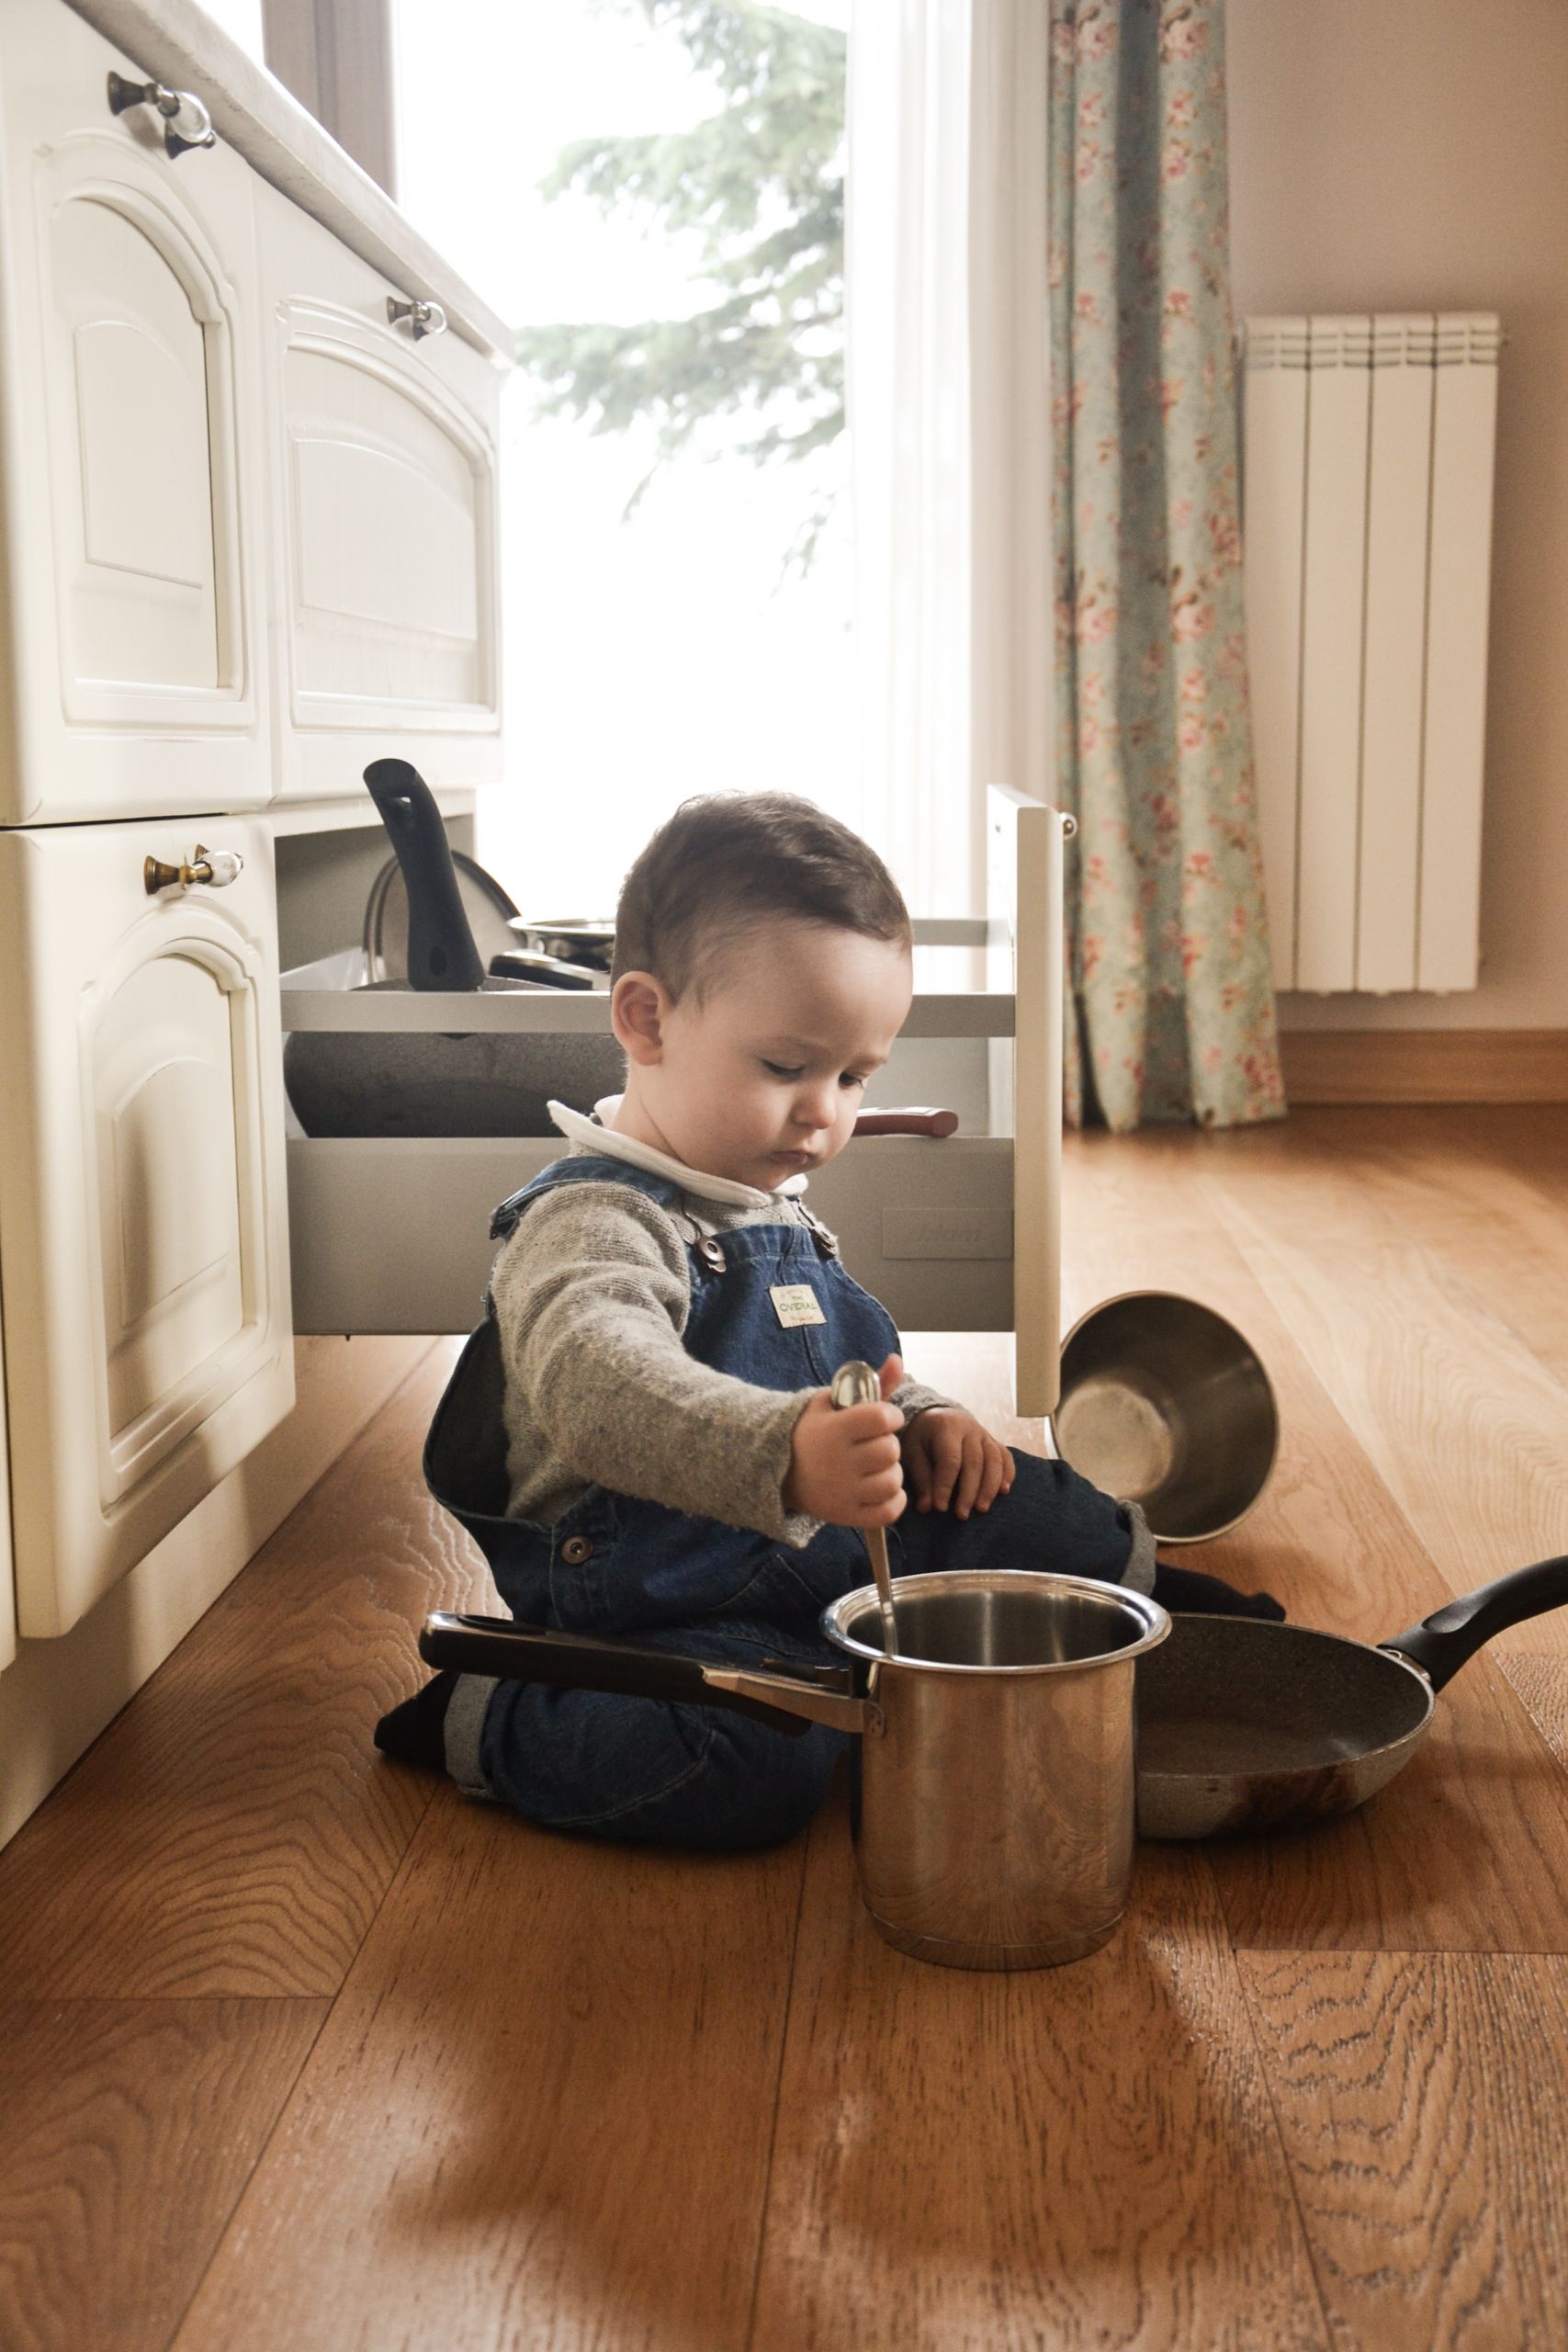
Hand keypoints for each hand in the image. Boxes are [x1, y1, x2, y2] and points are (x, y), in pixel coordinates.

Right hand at [784, 1352, 905, 1527]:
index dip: (889, 1416)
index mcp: (834, 1429)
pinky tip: (879, 1488)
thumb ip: (872, 1385)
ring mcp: (842, 1492)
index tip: (879, 1419)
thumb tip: (897, 1358)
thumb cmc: (813, 1431)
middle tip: (871, 1444)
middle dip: (887, 1444)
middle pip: (891, 1450)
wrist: (777, 1470)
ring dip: (890, 1472)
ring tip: (874, 1467)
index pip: (883, 1418)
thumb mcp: (834, 1402)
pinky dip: (893, 1500)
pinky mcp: (846, 1515)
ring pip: (894, 1481)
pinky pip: (890, 1511)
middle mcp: (838, 1462)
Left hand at [901, 1408, 1013, 1519]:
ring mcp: (985, 1434)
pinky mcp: (994, 1442)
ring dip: (990, 1487)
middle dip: (969, 1492)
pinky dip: (1007, 1474)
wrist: (938, 1416)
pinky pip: (1006, 1457)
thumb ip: (922, 1480)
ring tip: (982, 1509)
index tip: (940, 1508)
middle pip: (975, 1462)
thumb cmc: (922, 1438)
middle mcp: (969, 1429)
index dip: (945, 1485)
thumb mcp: (913, 1453)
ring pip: (994, 1461)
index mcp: (946, 1428)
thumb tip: (926, 1508)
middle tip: (962, 1515)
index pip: (950, 1460)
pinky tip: (1004, 1491)